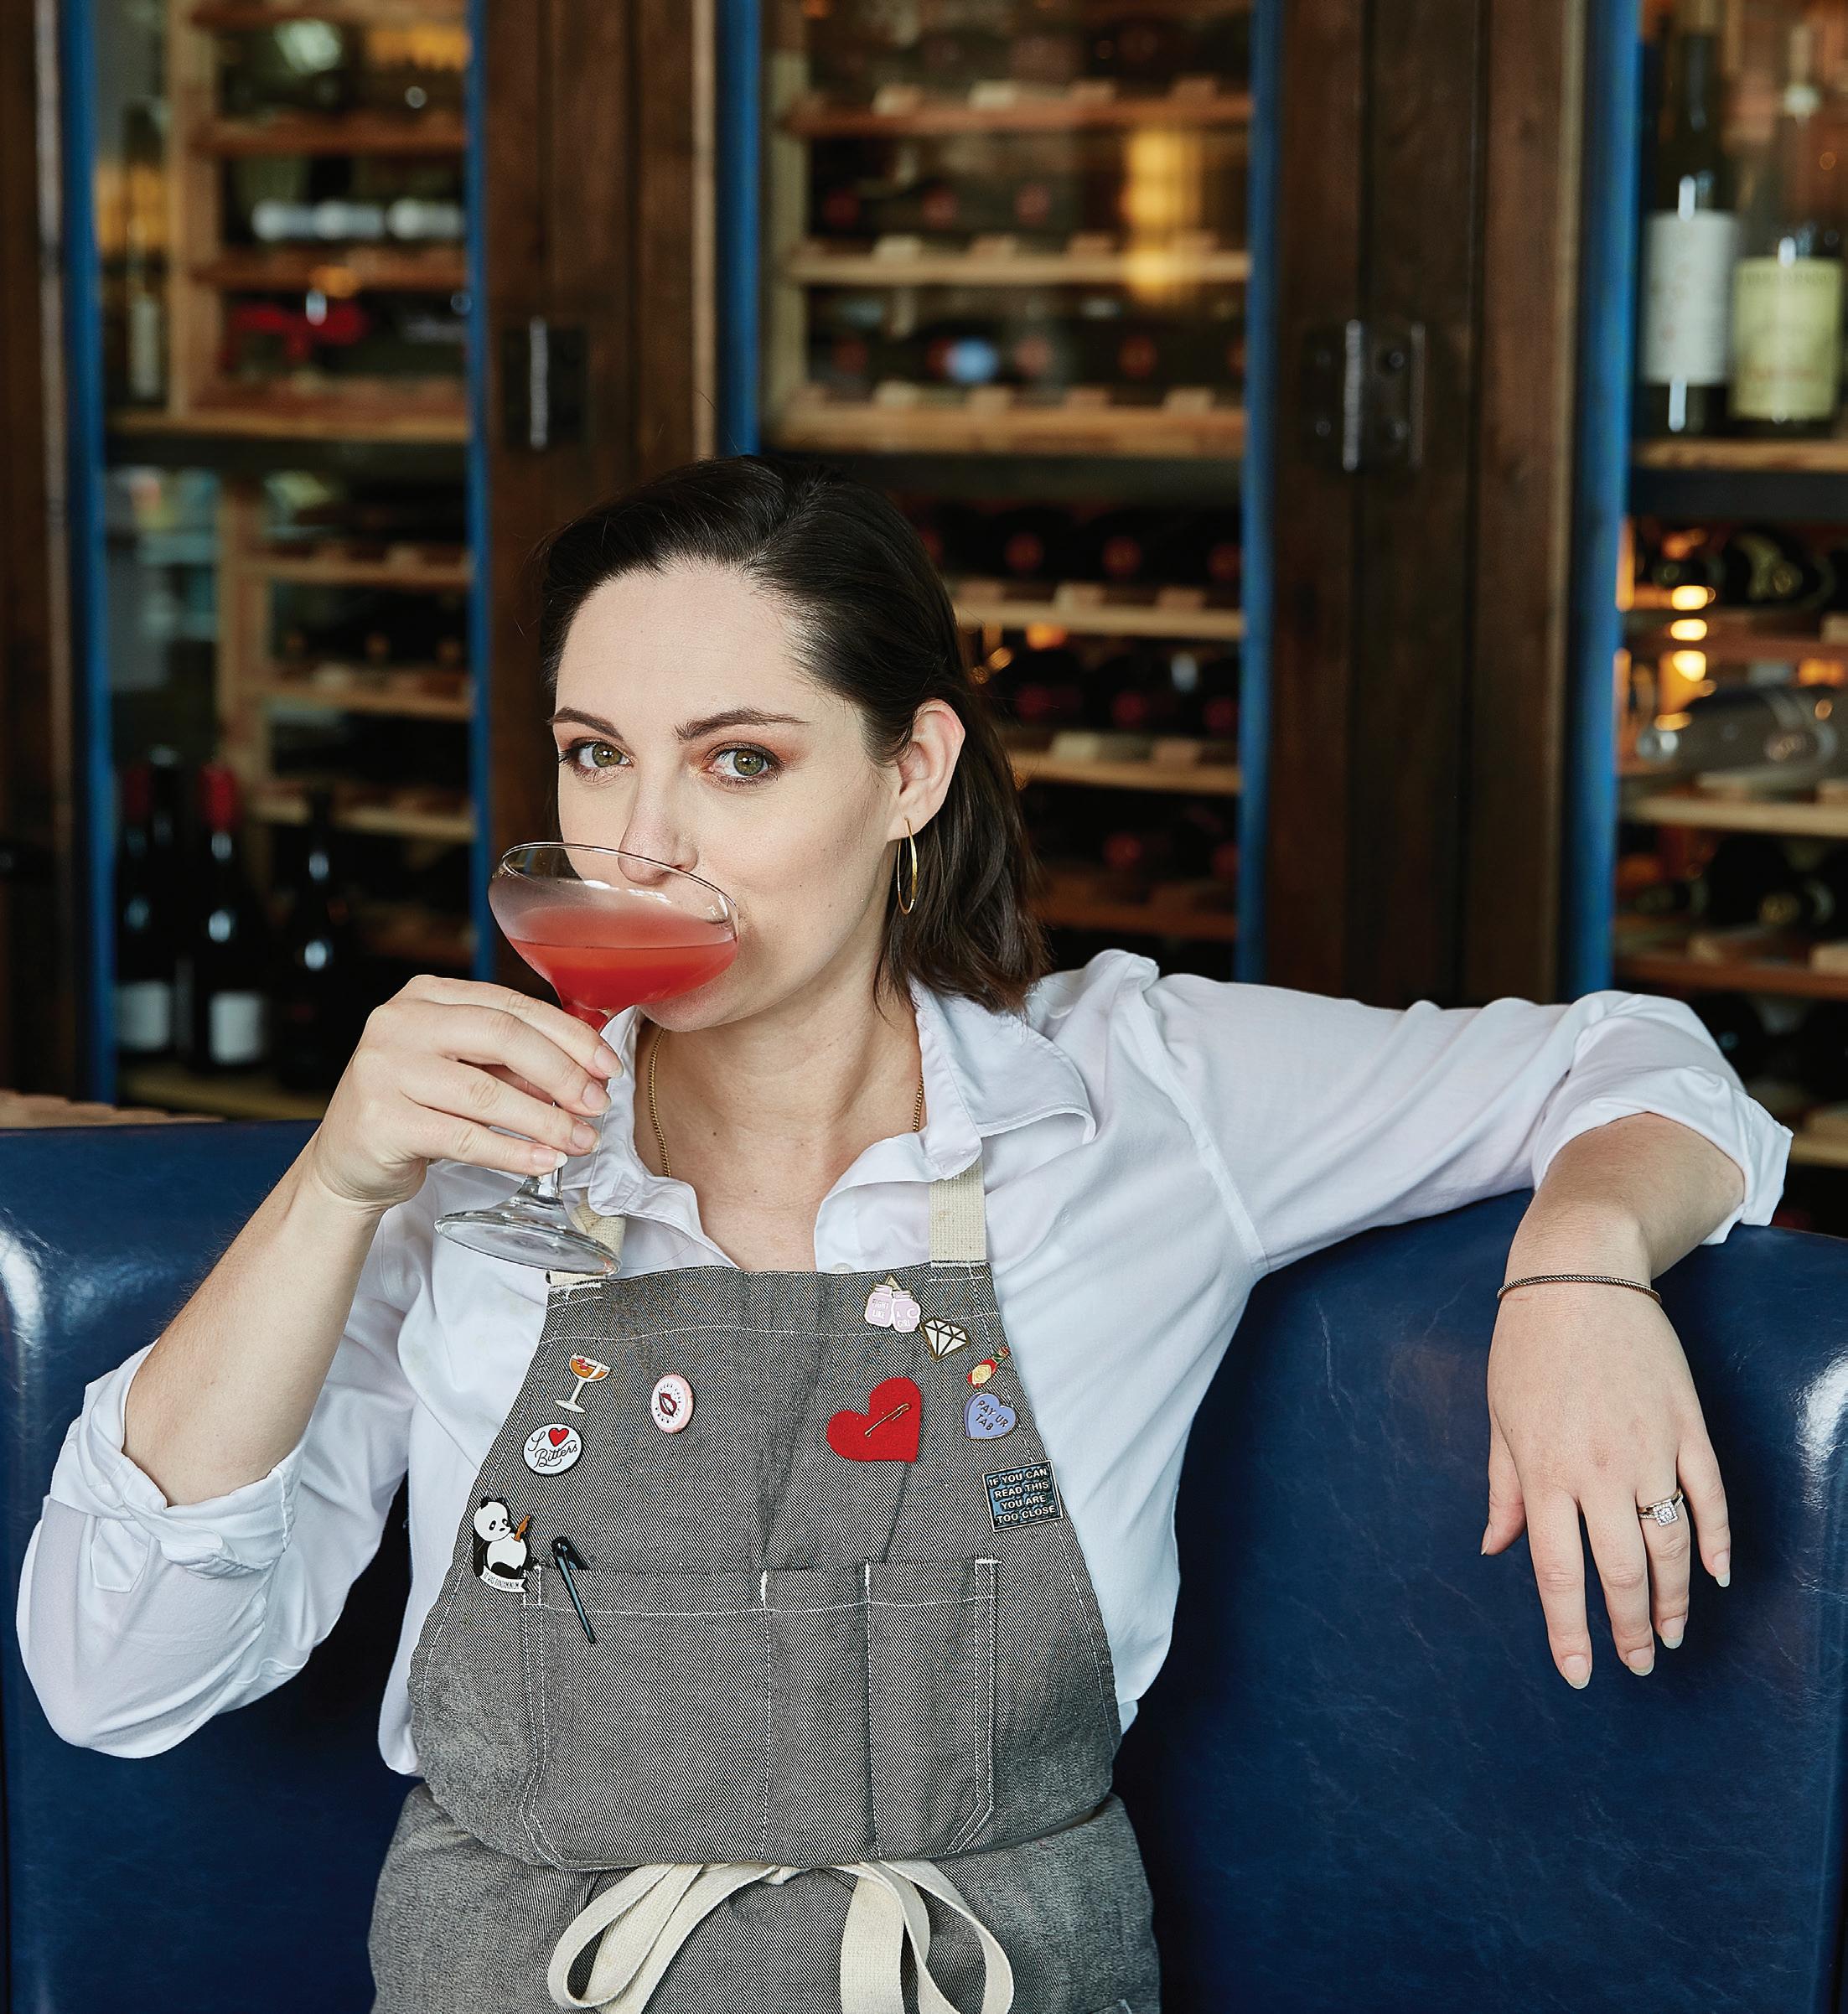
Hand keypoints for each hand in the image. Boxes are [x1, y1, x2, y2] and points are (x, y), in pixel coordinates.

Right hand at [306, 975, 624, 1212]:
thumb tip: (587, 1074)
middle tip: (597, 1104)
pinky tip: (545, 1160)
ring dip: (546, 1120)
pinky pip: (465, 1137)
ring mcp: (384, 1069)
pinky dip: (514, 1152)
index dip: (568, 1035)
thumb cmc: (415, 1108)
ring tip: (581, 1140)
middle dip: (562, 1073)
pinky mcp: (381, 1121)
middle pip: (502, 1037)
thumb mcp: (462, 1069)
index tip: (607, 1065)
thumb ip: (513, 1062)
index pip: (511, 1005)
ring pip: (487, 1092)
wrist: (347, 1162)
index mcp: (425, 995)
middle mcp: (398, 1022)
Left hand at [1481, 1280, 1729, 1687]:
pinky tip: (1716, 1577)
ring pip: (1671, 1544)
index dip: (1568, 1629)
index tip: (1578, 1673)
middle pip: (1622, 1570)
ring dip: (1673, 1598)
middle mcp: (1598, 1469)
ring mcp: (1649, 1447)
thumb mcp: (1500, 1417)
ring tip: (1669, 1635)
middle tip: (1636, 1665)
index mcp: (1543, 1471)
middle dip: (1628, 1628)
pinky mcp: (1687, 1425)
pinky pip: (1709, 1496)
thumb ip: (1504, 1489)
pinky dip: (1717, 1542)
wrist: (1578, 1274)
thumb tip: (1495, 1548)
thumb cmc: (1526, 1347)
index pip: (1556, 1571)